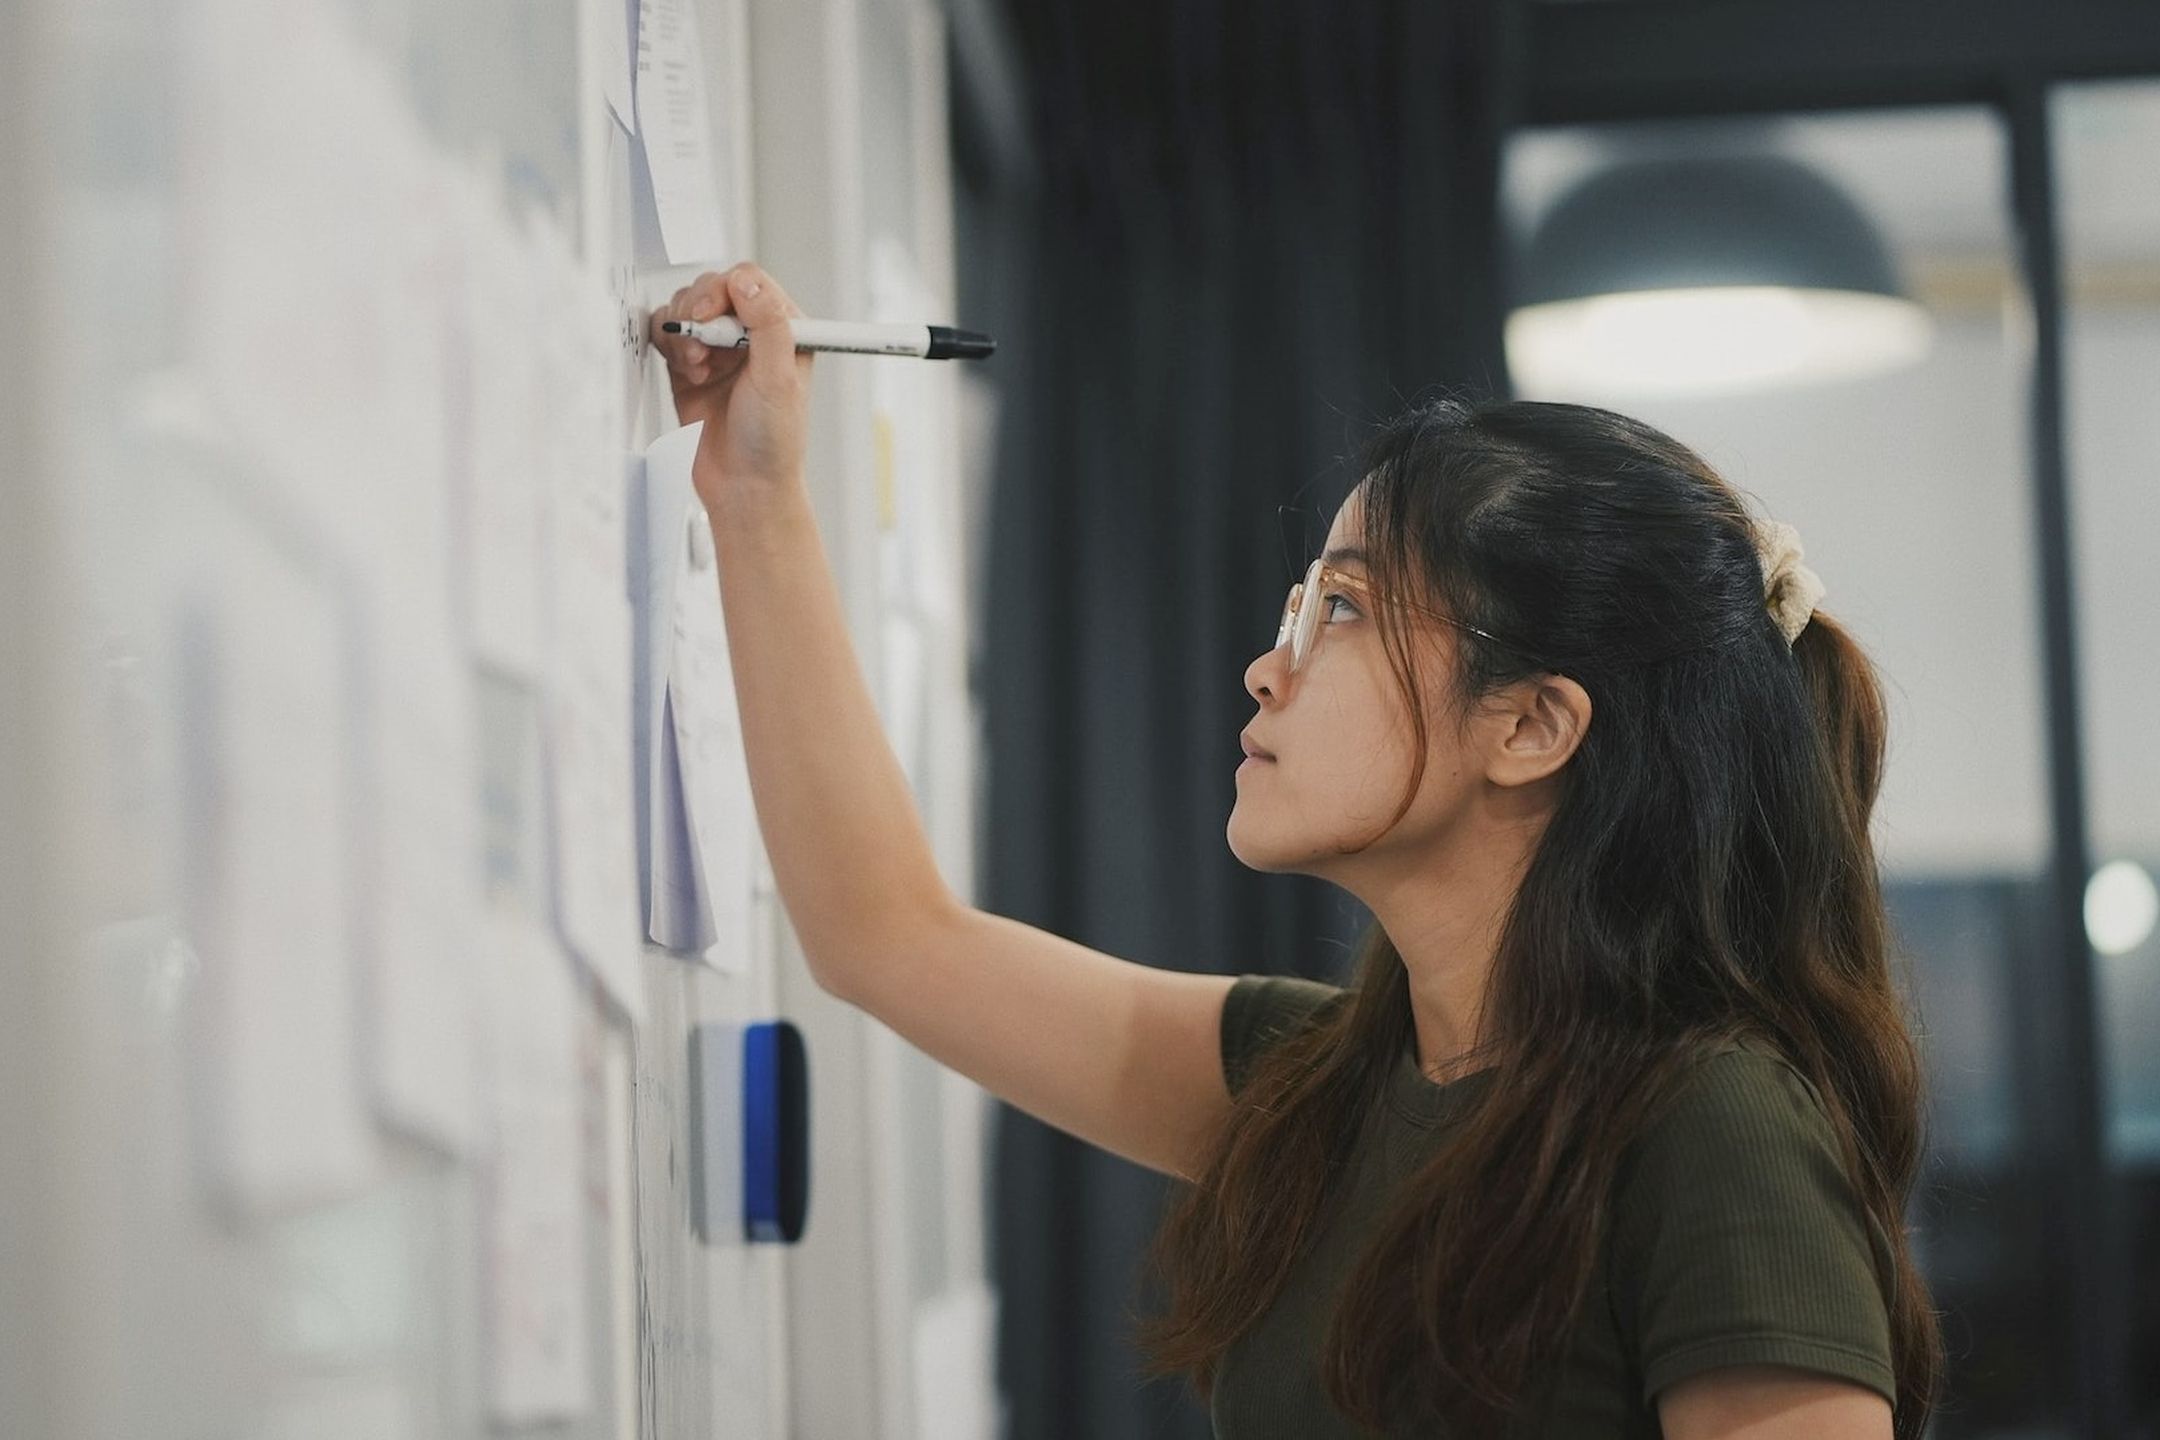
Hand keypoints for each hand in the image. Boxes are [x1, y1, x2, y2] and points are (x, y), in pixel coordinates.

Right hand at [649, 262, 813, 507]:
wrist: (742, 486)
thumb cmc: (771, 442)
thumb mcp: (778, 379)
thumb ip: (767, 325)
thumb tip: (748, 282)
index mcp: (784, 330)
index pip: (750, 283)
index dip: (725, 291)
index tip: (710, 318)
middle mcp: (750, 335)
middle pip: (712, 289)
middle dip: (698, 314)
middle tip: (701, 349)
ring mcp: (719, 349)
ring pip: (686, 308)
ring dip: (684, 333)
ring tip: (697, 367)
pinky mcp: (690, 366)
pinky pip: (667, 333)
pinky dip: (669, 346)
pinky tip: (687, 373)